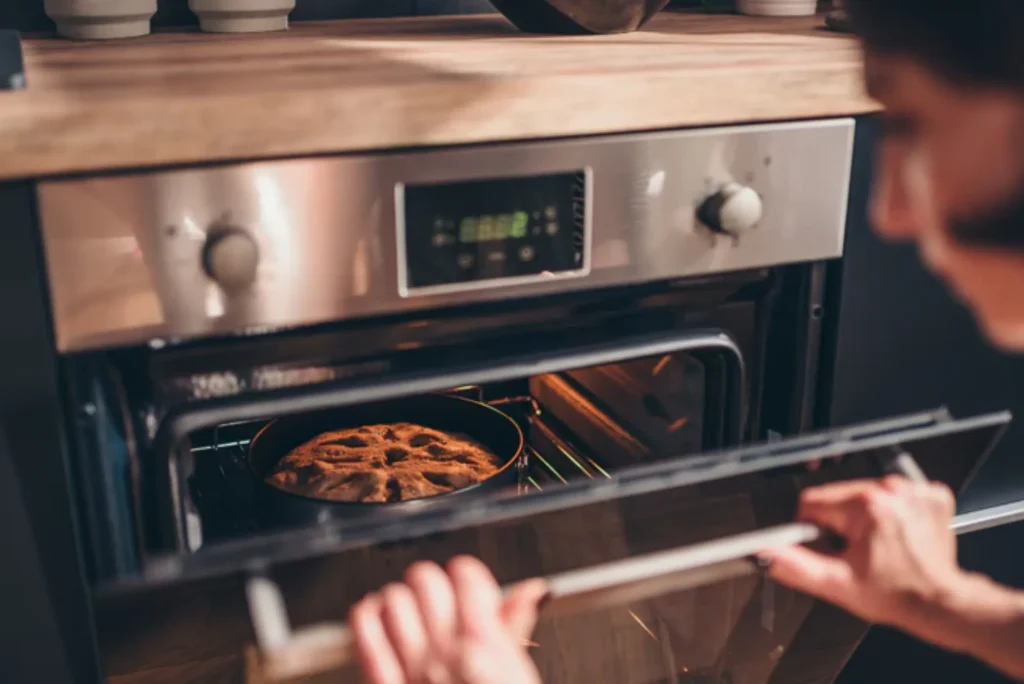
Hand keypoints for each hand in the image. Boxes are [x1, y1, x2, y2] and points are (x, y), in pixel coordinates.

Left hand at [350, 556, 545, 683]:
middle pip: (427, 582)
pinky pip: (367, 642)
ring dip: (399, 596)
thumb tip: (529, 592)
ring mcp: (414, 671)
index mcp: (486, 644)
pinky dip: (366, 619)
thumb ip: (515, 628)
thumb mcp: (519, 676)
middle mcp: (447, 653)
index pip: (466, 576)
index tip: (467, 577)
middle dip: (433, 581)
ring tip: (405, 602)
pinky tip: (370, 612)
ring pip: (394, 602)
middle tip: (438, 591)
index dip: (467, 573)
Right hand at [761, 475, 966, 633]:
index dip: (814, 528)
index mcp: (864, 507)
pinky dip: (894, 511)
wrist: (941, 604)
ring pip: (865, 493)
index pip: (812, 501)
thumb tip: (766, 551)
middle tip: (858, 551)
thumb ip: (796, 565)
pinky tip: (899, 534)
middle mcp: (890, 490)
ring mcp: (913, 491)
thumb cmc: (897, 595)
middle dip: (841, 522)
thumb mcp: (837, 583)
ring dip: (865, 516)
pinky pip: (896, 493)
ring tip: (880, 545)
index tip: (833, 547)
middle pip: (839, 496)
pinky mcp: (930, 494)